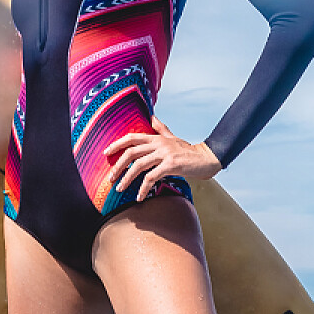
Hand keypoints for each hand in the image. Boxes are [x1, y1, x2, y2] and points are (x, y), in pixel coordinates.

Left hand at [102, 115, 221, 201]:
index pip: (132, 138)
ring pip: (139, 165)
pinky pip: (151, 177)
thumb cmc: (189, 150)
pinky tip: (139, 197)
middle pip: (131, 152)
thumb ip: (160, 128)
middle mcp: (159, 144)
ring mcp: (165, 154)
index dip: (117, 144)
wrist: (207, 159)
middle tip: (110, 178)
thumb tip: (151, 117)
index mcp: (157, 138)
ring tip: (119, 189)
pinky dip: (143, 188)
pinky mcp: (171, 165)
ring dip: (126, 178)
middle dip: (118, 165)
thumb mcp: (173, 137)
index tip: (106, 153)